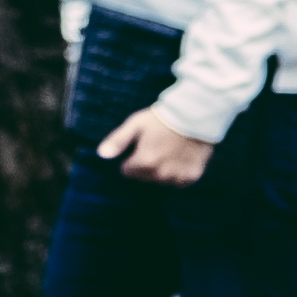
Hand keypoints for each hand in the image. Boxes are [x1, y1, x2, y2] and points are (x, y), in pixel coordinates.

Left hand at [99, 103, 215, 185]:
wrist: (195, 115)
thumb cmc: (161, 119)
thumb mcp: (135, 125)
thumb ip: (117, 141)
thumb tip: (101, 155)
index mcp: (144, 163)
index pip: (127, 171)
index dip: (131, 159)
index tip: (140, 147)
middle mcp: (160, 174)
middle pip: (144, 178)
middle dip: (145, 166)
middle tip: (155, 147)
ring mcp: (177, 177)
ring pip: (161, 181)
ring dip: (162, 171)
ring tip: (169, 151)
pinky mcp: (191, 176)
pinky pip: (179, 181)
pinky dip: (178, 173)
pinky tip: (180, 157)